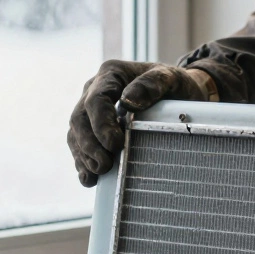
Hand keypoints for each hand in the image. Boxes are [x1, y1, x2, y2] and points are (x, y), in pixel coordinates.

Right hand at [68, 60, 217, 186]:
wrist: (179, 93)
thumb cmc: (175, 84)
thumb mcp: (171, 78)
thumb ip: (153, 84)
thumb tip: (129, 101)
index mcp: (111, 74)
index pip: (96, 100)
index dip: (101, 124)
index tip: (114, 144)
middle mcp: (94, 90)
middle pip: (80, 119)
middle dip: (89, 145)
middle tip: (105, 165)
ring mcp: (91, 110)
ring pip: (75, 134)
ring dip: (84, 156)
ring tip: (99, 172)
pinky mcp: (93, 128)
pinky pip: (79, 146)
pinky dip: (83, 163)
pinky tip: (90, 179)